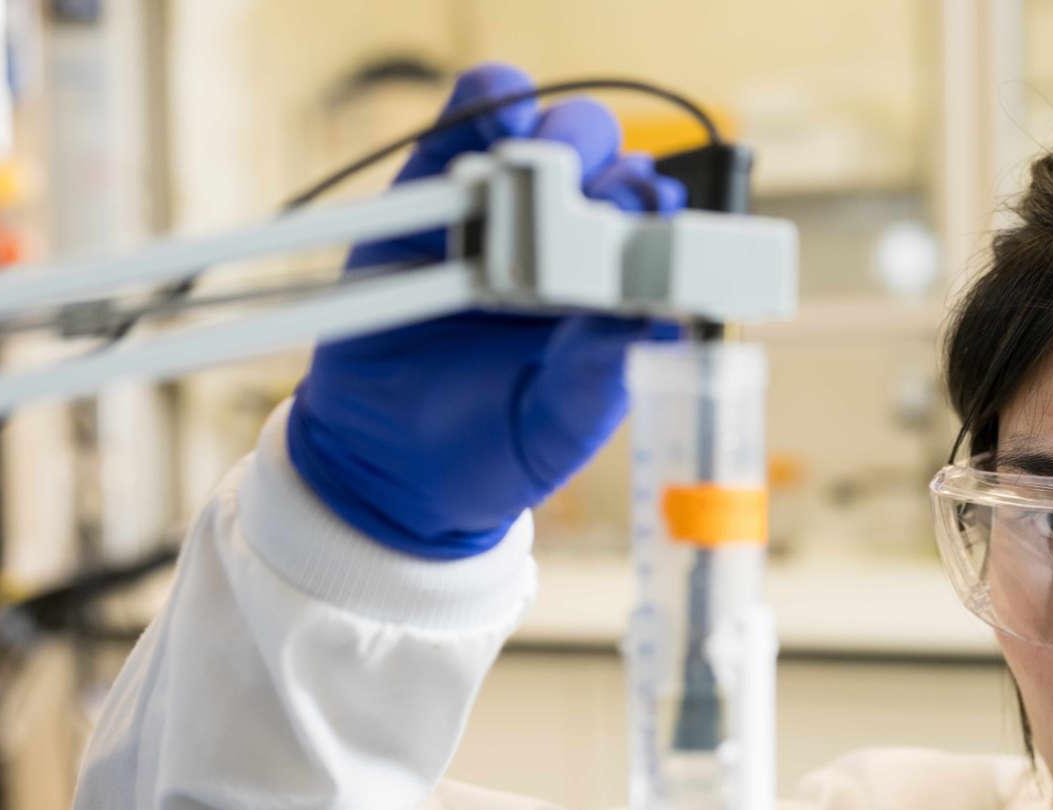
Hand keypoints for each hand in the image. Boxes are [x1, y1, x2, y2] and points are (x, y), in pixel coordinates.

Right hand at [287, 63, 686, 558]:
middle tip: (599, 203)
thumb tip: (651, 316)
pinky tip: (498, 113)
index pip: (659, 231)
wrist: (387, 464)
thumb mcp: (555, 429)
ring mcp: (503, 213)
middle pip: (615, 167)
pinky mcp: (429, 192)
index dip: (666, 216)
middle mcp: (569, 245)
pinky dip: (487, 102)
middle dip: (616, 173)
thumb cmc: (491, 450)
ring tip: (548, 165)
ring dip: (562, 135)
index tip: (658, 219)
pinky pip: (465, 122)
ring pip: (553, 131)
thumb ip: (597, 376)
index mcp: (616, 297)